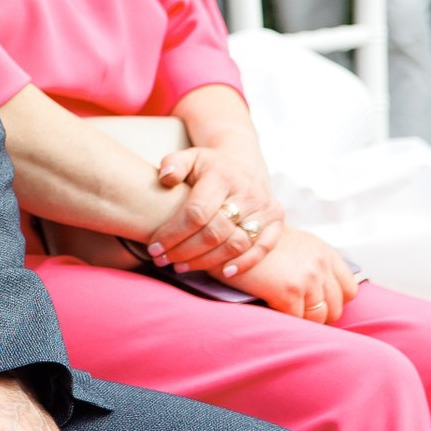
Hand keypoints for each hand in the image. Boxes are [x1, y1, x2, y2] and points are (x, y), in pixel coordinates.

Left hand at [148, 144, 281, 278]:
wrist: (243, 165)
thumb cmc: (208, 167)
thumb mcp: (189, 157)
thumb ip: (172, 163)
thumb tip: (166, 177)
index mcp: (222, 175)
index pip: (196, 212)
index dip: (173, 234)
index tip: (154, 247)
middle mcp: (247, 191)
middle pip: (214, 232)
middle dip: (185, 251)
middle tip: (163, 260)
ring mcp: (265, 207)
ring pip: (236, 244)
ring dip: (207, 261)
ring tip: (182, 267)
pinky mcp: (277, 220)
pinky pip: (262, 248)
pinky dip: (244, 263)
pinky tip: (223, 273)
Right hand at [226, 227, 357, 324]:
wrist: (229, 232)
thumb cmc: (255, 242)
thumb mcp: (293, 244)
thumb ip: (311, 263)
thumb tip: (319, 292)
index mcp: (324, 252)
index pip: (349, 289)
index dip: (334, 301)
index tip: (317, 304)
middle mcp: (321, 265)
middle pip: (336, 307)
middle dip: (318, 314)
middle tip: (297, 312)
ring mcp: (307, 279)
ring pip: (318, 318)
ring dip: (302, 320)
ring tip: (284, 313)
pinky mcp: (289, 293)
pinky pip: (297, 320)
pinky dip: (285, 320)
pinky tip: (271, 310)